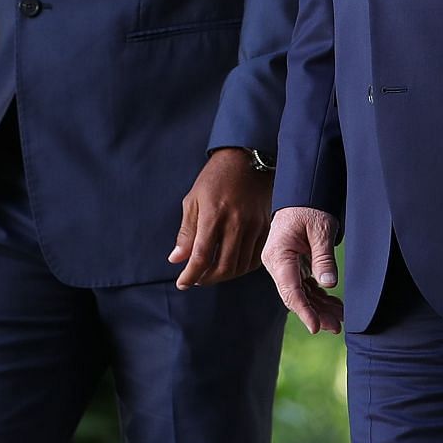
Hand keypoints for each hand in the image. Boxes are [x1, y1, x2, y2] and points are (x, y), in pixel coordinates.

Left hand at [169, 148, 272, 288]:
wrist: (245, 159)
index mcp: (214, 215)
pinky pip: (256, 258)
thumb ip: (186, 233)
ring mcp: (254, 226)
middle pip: (224, 267)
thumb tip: (177, 260)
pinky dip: (242, 268)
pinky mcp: (266, 227)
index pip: (201, 257)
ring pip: (240, 266)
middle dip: (207, 279)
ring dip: (224, 276)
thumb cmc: (215, 178)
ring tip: (211, 273)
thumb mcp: (193, 201)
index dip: (190, 275)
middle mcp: (236, 223)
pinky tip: (231, 264)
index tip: (182, 283)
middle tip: (196, 279)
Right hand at [261, 207, 343, 333]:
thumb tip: (328, 283)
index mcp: (278, 255)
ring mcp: (284, 265)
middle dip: (315, 314)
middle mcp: (276, 263)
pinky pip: (305, 286)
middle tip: (335, 327)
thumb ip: (323, 257)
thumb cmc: (309, 207)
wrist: (302, 194)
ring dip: (319, 308)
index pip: (290, 290)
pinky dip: (319, 296)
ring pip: (301, 294)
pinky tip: (334, 306)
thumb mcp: (321, 230)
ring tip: (339, 319)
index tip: (315, 327)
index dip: (304, 311)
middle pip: (295, 296)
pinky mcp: (293, 265)